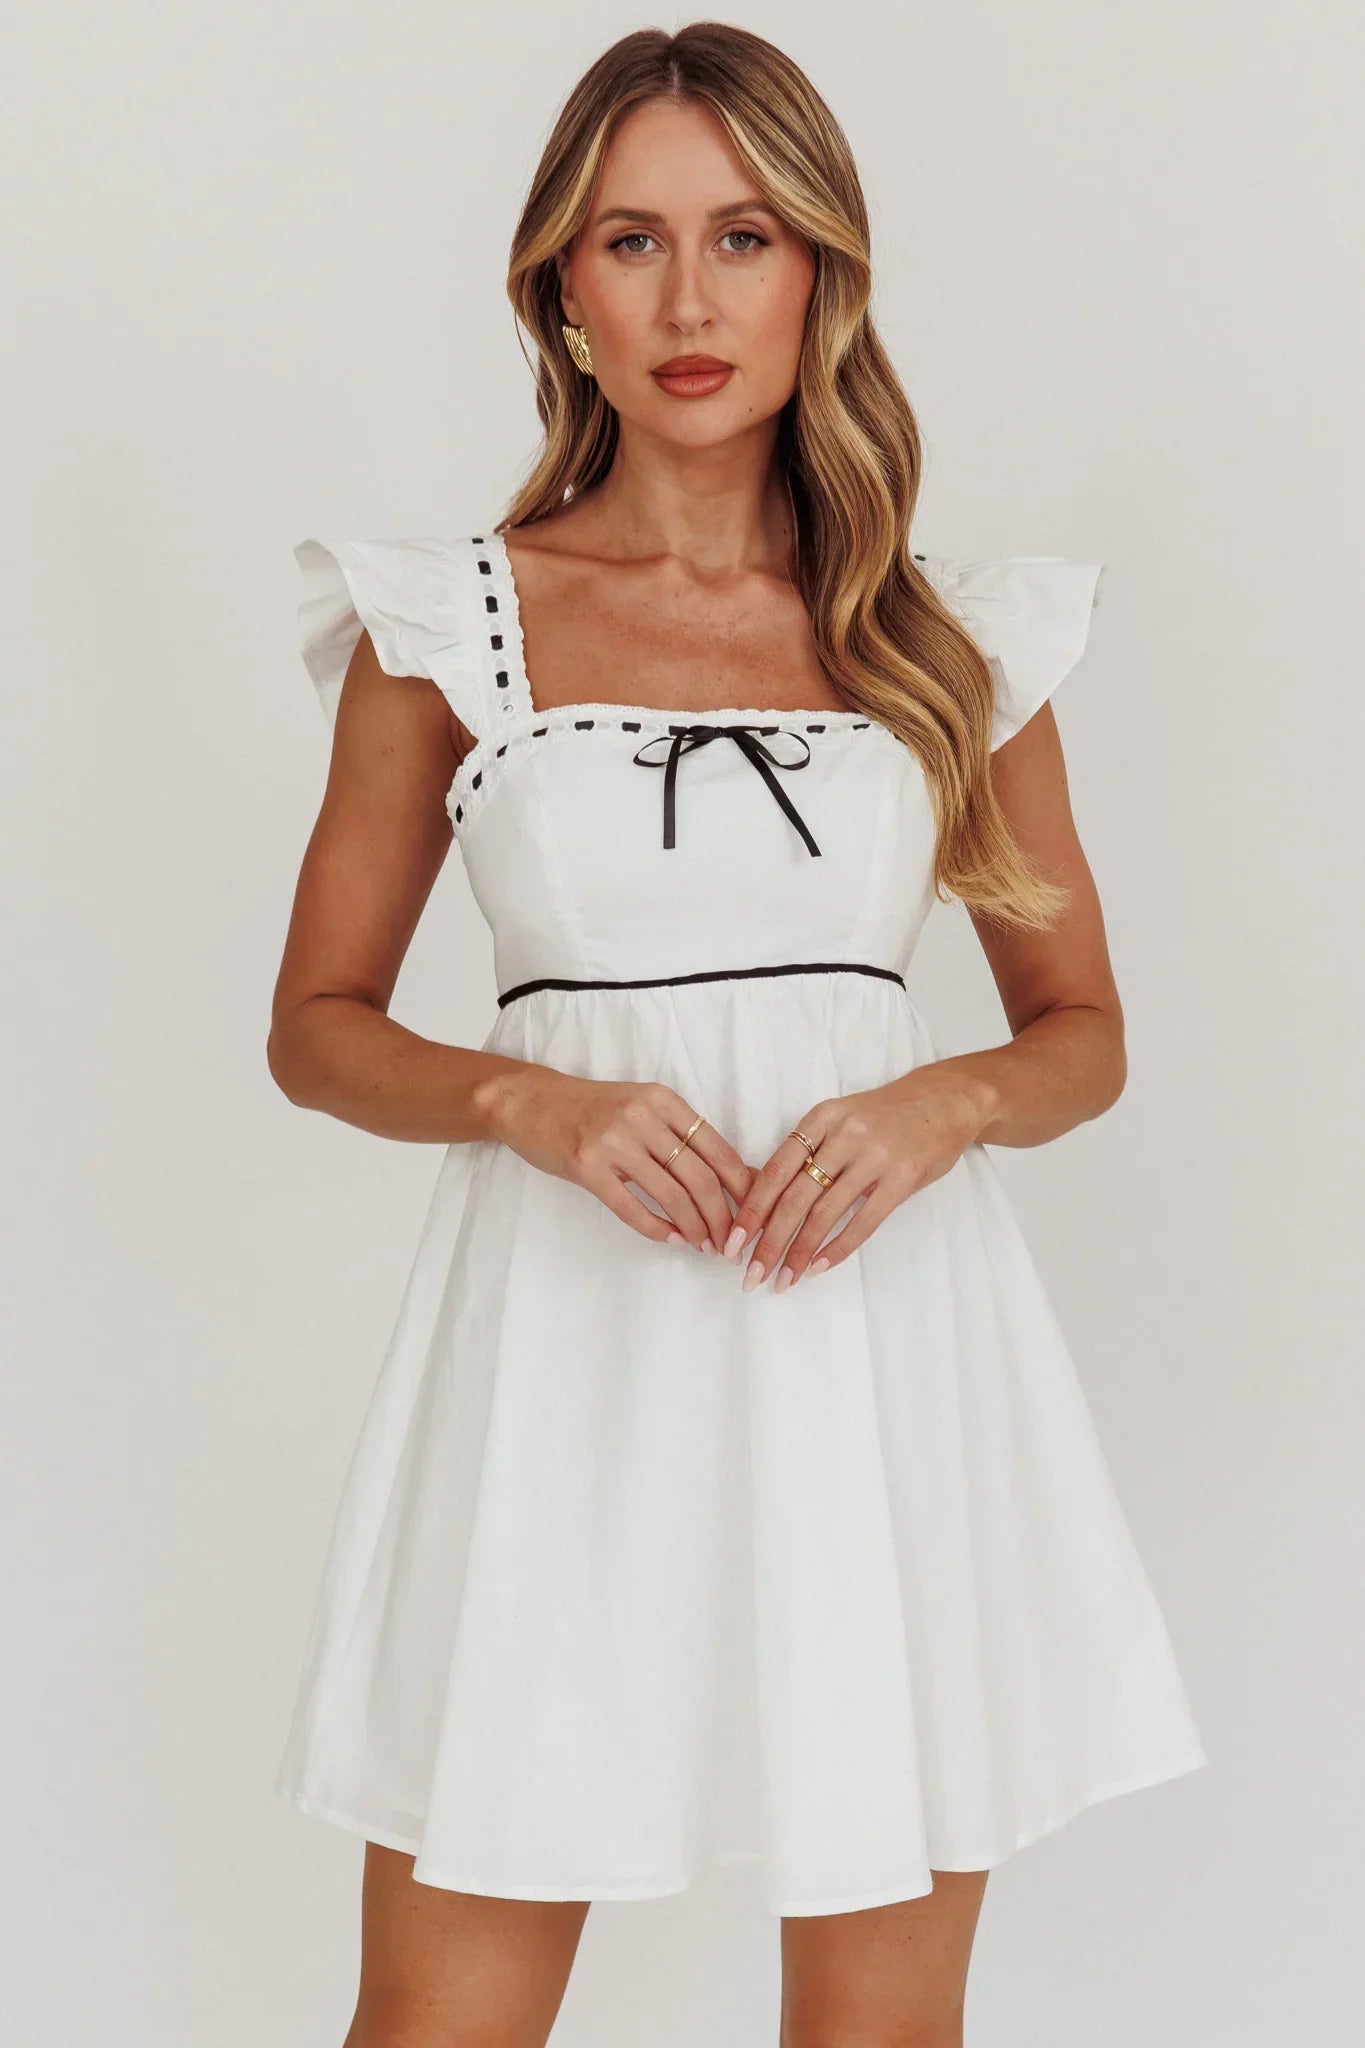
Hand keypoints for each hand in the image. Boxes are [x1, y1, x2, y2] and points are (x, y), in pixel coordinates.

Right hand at [486, 1067, 754, 1254]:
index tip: (752, 1214)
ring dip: (695, 1228)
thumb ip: (678, 1133)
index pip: (717, 1149)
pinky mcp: (587, 1167)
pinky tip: (672, 1238)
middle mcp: (642, 1117)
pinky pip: (632, 1208)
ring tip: (704, 1246)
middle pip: (700, 1177)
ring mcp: (613, 1142)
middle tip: (729, 1242)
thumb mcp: (640, 1106)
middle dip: (722, 1218)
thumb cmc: (591, 1108)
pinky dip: (658, 1229)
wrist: (531, 1101)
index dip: (742, 1187)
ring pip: (672, 1196)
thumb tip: (731, 1174)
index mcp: (663, 1100)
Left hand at [723, 1066, 994, 1290]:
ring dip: (800, 1252)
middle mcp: (843, 1135)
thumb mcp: (841, 1118)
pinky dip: (838, 1248)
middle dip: (768, 1241)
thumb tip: (764, 1201)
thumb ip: (809, 1151)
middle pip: (794, 1197)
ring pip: (824, 1213)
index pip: (774, 1170)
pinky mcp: (902, 1178)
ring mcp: (874, 1156)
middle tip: (751, 1274)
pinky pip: (863, 1222)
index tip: (733, 1243)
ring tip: (784, 1279)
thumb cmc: (886, 1116)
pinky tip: (819, 1267)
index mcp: (821, 1118)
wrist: (947, 1100)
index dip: (751, 1210)